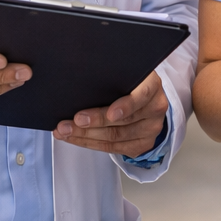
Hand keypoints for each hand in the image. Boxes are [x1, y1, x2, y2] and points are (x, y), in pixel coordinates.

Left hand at [53, 72, 168, 156]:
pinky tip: (74, 138)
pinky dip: (89, 143)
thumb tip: (78, 77)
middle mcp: (155, 108)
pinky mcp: (141, 144)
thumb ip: (110, 74)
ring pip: (116, 138)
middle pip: (124, 121)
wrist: (145, 98)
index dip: (126, 106)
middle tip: (73, 121)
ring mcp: (150, 129)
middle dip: (95, 121)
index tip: (111, 113)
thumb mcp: (124, 72)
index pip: (142, 96)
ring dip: (86, 135)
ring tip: (65, 130)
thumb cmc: (127, 82)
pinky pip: (113, 148)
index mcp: (152, 85)